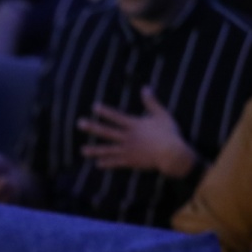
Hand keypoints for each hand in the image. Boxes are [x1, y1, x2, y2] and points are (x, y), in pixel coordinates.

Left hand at [77, 87, 197, 177]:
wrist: (172, 153)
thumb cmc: (170, 133)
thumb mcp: (162, 114)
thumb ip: (152, 102)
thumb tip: (145, 88)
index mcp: (135, 125)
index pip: (117, 117)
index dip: (105, 112)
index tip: (94, 107)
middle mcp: (128, 137)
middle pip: (107, 131)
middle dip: (92, 127)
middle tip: (79, 123)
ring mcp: (128, 150)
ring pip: (108, 149)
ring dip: (94, 150)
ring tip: (82, 150)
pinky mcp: (131, 162)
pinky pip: (116, 163)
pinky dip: (107, 163)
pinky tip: (97, 164)